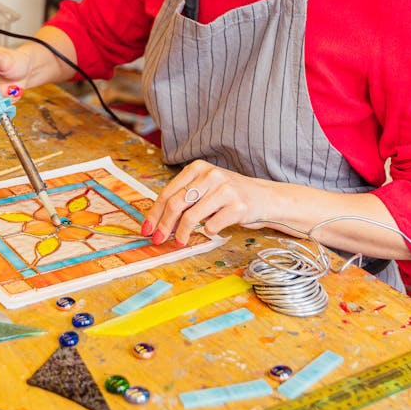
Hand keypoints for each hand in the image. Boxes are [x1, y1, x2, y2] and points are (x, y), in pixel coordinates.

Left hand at [143, 159, 273, 245]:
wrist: (263, 197)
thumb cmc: (228, 195)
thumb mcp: (205, 188)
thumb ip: (184, 199)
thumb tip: (157, 222)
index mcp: (198, 168)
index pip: (168, 192)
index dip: (154, 213)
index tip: (146, 229)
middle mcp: (211, 175)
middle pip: (176, 204)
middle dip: (164, 225)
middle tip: (158, 240)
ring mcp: (225, 190)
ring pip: (192, 216)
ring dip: (182, 233)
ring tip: (180, 242)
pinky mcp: (238, 206)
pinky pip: (212, 226)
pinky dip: (208, 231)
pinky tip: (212, 229)